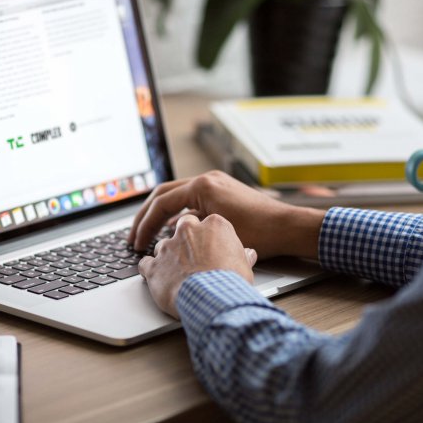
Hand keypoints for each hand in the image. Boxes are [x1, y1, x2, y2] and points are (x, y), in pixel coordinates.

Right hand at [129, 170, 325, 259]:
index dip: (145, 225)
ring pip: (176, 196)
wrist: (288, 227)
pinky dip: (178, 215)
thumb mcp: (217, 232)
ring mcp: (215, 183)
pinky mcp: (222, 192)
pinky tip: (173, 233)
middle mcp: (207, 179)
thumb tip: (167, 237)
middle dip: (145, 217)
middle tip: (133, 237)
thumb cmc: (260, 233)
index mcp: (203, 186)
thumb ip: (188, 230)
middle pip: (163, 194)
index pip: (161, 202)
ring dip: (160, 215)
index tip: (137, 243)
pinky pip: (191, 200)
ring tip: (148, 236)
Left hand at [138, 213, 256, 317]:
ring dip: (168, 257)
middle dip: (185, 240)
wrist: (213, 298)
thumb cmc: (231, 281)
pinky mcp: (154, 265)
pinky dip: (150, 270)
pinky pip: (146, 264)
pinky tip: (158, 279)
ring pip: (163, 246)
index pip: (207, 223)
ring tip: (177, 273)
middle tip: (192, 256)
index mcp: (213, 225)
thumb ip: (242, 255)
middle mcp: (188, 230)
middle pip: (182, 228)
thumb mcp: (245, 266)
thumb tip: (248, 255)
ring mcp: (168, 247)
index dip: (208, 237)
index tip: (210, 246)